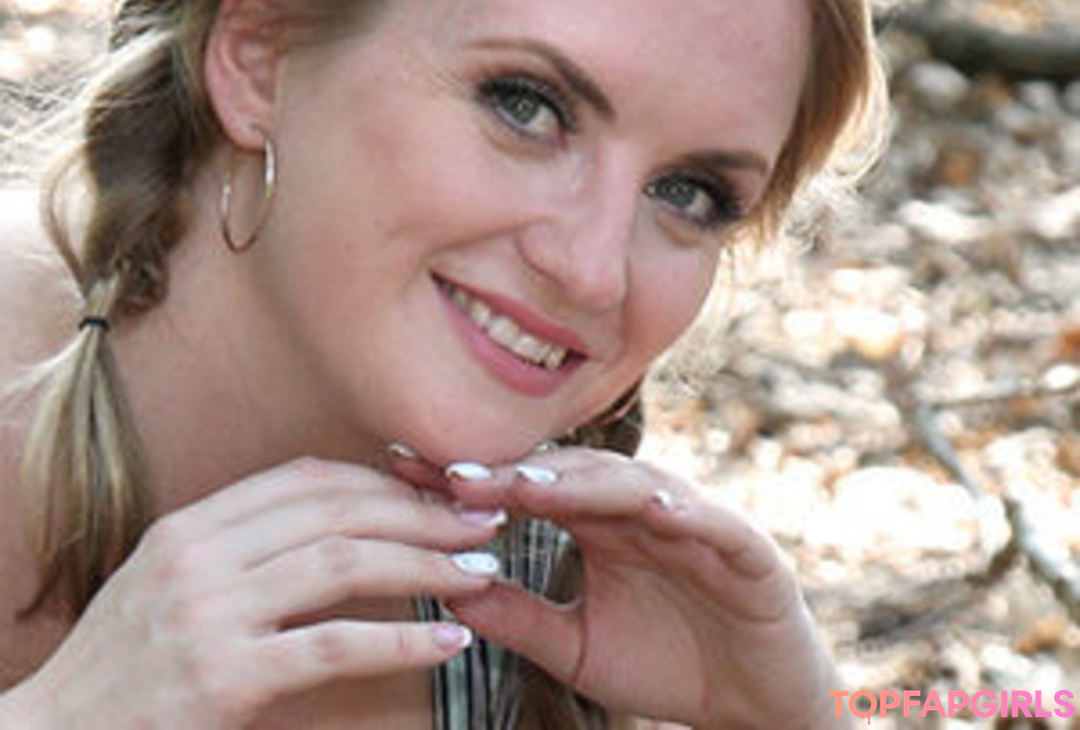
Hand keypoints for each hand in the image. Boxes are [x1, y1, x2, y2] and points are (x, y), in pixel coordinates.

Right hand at [12, 458, 504, 728]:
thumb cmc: (122, 666)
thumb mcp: (171, 582)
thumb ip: (242, 547)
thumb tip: (334, 523)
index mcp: (194, 524)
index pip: (309, 478)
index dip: (384, 480)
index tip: (435, 491)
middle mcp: (202, 554)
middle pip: (339, 510)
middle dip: (422, 512)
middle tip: (481, 521)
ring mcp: (210, 613)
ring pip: (345, 564)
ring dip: (425, 563)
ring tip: (479, 571)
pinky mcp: (222, 678)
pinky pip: (334, 645)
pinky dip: (401, 640)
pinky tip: (447, 639)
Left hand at [392, 446, 848, 729]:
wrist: (755, 700)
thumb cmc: (665, 663)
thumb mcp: (575, 647)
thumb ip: (518, 617)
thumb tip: (444, 590)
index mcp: (596, 524)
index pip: (529, 488)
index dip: (476, 479)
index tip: (411, 472)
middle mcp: (637, 510)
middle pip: (571, 476)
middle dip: (512, 473)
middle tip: (452, 473)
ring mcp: (691, 522)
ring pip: (633, 486)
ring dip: (583, 483)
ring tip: (529, 485)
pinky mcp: (744, 549)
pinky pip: (712, 523)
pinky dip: (686, 513)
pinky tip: (654, 510)